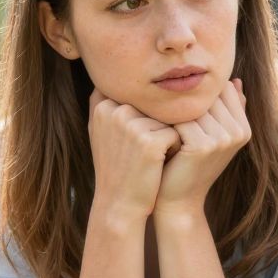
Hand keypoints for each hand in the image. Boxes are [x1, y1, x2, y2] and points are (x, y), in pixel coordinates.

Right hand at [88, 89, 182, 221]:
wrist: (118, 205)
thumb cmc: (116, 167)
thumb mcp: (101, 131)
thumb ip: (109, 101)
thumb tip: (124, 73)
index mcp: (101, 104)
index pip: (139, 96)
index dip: (144, 117)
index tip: (132, 141)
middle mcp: (114, 110)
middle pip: (155, 106)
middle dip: (157, 127)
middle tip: (140, 153)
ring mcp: (130, 124)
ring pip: (168, 119)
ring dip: (166, 137)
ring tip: (148, 158)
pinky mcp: (148, 141)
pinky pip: (177, 134)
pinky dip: (173, 149)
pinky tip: (157, 164)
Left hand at [157, 79, 251, 213]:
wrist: (178, 201)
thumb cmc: (190, 165)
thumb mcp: (213, 137)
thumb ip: (225, 111)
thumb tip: (235, 79)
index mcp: (244, 128)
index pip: (221, 90)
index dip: (197, 96)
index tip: (178, 106)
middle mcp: (239, 132)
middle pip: (207, 96)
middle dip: (184, 101)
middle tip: (161, 108)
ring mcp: (223, 139)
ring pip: (193, 106)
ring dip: (173, 110)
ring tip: (158, 120)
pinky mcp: (203, 145)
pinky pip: (181, 119)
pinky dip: (166, 123)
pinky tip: (156, 132)